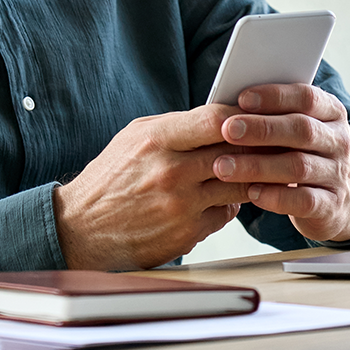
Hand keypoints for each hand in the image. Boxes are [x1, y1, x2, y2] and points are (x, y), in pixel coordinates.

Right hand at [52, 106, 251, 269]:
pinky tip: (224, 195)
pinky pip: (226, 213)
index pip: (215, 119)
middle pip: (235, 152)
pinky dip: (230, 203)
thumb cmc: (111, 178)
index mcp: (157, 140)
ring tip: (254, 168)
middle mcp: (171, 171)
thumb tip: (220, 117)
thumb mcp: (135, 137)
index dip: (241, 116)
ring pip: (239, 184)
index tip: (253, 115)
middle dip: (256, 146)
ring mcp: (181, 205)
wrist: (80, 228)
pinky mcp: (186, 233)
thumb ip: (178, 125)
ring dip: (249, 176)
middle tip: (269, 142)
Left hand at [211, 84, 349, 242]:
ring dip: (258, 165)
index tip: (242, 98)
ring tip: (224, 166)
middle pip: (302, 130)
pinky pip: (304, 200)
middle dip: (262, 129)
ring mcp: (338, 174)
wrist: (340, 200)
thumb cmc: (305, 154)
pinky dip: (275, 197)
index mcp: (331, 112)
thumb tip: (230, 105)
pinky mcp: (332, 205)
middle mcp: (338, 140)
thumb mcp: (297, 129)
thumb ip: (273, 116)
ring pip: (299, 166)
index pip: (306, 97)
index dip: (275, 97)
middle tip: (228, 130)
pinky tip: (251, 193)